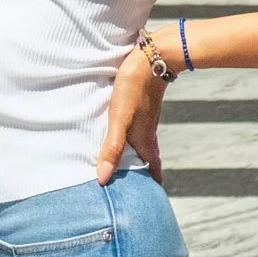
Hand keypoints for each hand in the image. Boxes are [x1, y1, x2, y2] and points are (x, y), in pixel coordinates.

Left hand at [97, 44, 167, 183]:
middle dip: (144, 173)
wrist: (154, 56)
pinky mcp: (143, 105)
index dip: (151, 183)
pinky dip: (135, 139)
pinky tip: (126, 134)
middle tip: (138, 189)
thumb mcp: (119, 118)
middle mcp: (147, 131)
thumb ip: (112, 148)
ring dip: (139, 156)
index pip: (152, 168)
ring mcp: (147, 118)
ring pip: (145, 143)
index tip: (151, 200)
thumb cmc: (134, 88)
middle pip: (149, 158)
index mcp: (144, 139)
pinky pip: (140, 129)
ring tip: (128, 165)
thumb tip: (104, 179)